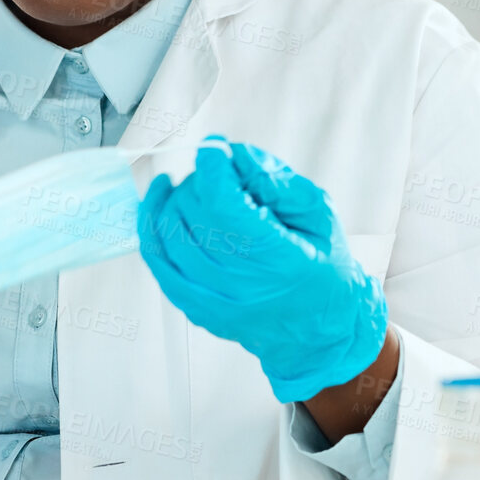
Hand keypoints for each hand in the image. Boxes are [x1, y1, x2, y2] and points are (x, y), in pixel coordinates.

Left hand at [137, 137, 387, 403]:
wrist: (320, 330)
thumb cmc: (325, 268)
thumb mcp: (318, 214)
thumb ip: (276, 180)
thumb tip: (234, 154)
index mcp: (278, 259)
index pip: (223, 203)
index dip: (211, 167)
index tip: (214, 148)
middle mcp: (242, 285)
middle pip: (192, 214)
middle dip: (198, 181)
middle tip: (216, 173)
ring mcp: (214, 302)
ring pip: (168, 236)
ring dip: (173, 201)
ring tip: (192, 188)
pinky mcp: (197, 309)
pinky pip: (159, 263)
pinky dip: (153, 230)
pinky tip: (161, 208)